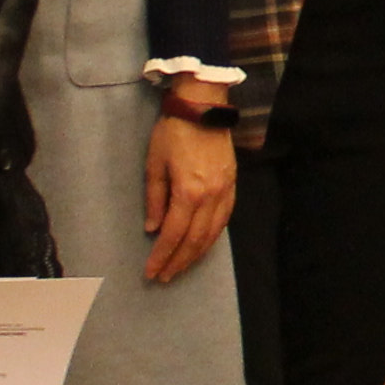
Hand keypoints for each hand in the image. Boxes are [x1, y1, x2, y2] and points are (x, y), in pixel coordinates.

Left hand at [142, 113, 237, 283]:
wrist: (202, 108)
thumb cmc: (173, 132)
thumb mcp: (154, 164)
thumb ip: (154, 199)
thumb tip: (152, 228)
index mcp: (188, 191)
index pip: (174, 234)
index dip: (162, 255)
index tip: (151, 272)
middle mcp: (210, 196)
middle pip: (195, 239)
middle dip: (179, 261)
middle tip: (164, 277)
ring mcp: (225, 191)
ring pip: (213, 233)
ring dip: (196, 254)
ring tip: (181, 267)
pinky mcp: (232, 184)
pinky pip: (224, 219)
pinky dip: (213, 236)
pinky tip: (203, 245)